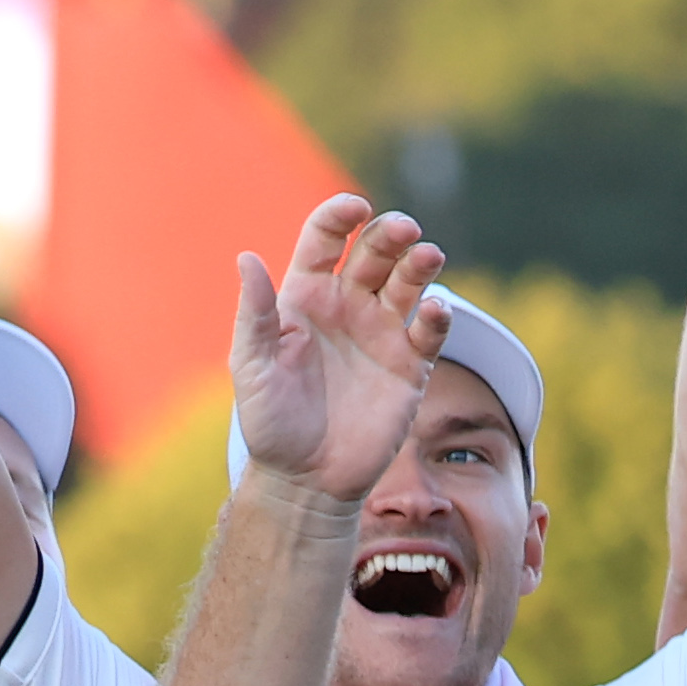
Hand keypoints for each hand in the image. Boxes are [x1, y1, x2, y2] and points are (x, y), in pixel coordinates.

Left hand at [231, 197, 451, 504]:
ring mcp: (382, 336)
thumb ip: (254, 313)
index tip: (355, 207)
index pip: (325, 241)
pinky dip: (439, 317)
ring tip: (429, 255)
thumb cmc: (270, 422)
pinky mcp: (411, 368)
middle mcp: (347, 308)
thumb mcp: (250, 365)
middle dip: (391, 236)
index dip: (339, 217)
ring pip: (408, 285)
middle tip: (405, 230)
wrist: (307, 478)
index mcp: (305, 297)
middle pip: (375, 254)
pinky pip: (430, 333)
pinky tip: (436, 309)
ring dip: (421, 266)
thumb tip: (248, 258)